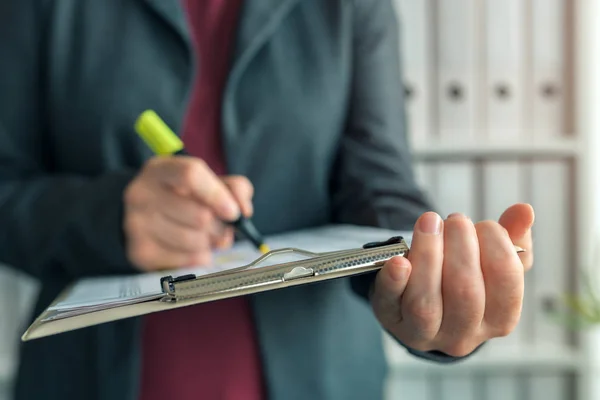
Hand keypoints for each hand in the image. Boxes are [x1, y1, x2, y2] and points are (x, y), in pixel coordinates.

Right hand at [123, 156, 253, 270]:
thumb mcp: (210, 182)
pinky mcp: (141, 253)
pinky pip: (188, 260)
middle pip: (200, 215)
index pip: (191, 175)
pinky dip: (201, 257)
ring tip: (205, 236)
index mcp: (161, 169)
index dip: (218, 195)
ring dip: (210, 243)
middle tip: (219, 227)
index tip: (233, 212)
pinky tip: (194, 249)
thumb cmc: (186, 197)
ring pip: (196, 241)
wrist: (149, 218)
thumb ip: (235, 188)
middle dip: (220, 226)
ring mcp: (137, 224)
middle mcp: (142, 194)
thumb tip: (243, 211)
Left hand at [371, 203, 533, 356]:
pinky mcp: (391, 318)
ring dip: (428, 255)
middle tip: (455, 219)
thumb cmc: (463, 280)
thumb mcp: (491, 262)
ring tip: (429, 222)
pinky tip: (398, 259)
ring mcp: (424, 331)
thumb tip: (524, 210)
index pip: (506, 283)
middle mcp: (463, 334)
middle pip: (465, 293)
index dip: (498, 246)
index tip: (485, 225)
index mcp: (499, 319)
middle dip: (461, 247)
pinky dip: (394, 280)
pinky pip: (390, 303)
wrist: (417, 306)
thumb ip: (511, 237)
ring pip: (426, 302)